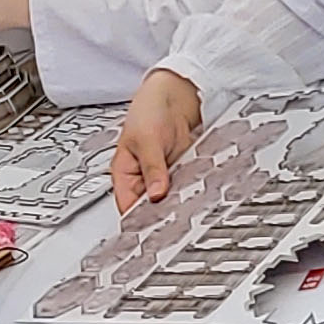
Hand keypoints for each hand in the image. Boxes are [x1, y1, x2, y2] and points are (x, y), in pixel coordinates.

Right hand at [112, 71, 204, 209]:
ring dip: (179, 204)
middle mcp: (143, 180)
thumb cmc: (148, 112)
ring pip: (170, 201)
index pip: (128, 206)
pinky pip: (185, 189)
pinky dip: (192, 192)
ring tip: (189, 208)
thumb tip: (155, 195)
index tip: (154, 227)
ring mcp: (162, 179)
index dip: (139, 219)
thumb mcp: (147, 140)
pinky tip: (198, 195)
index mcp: (125, 174)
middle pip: (150, 208)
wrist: (173, 97)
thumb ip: (152, 169)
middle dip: (163, 214)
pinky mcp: (180, 174)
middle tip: (176, 220)